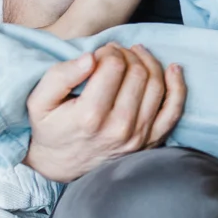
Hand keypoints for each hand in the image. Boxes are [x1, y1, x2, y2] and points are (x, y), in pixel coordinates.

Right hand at [23, 42, 185, 181]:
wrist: (61, 166)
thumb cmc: (50, 128)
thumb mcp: (40, 101)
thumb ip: (60, 76)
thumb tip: (90, 57)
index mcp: (90, 116)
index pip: (114, 66)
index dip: (109, 51)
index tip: (100, 53)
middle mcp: (119, 127)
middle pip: (137, 73)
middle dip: (127, 54)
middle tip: (116, 53)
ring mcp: (139, 136)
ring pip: (157, 85)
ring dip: (149, 62)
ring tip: (135, 54)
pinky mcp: (152, 141)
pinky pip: (174, 110)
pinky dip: (178, 86)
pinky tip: (173, 69)